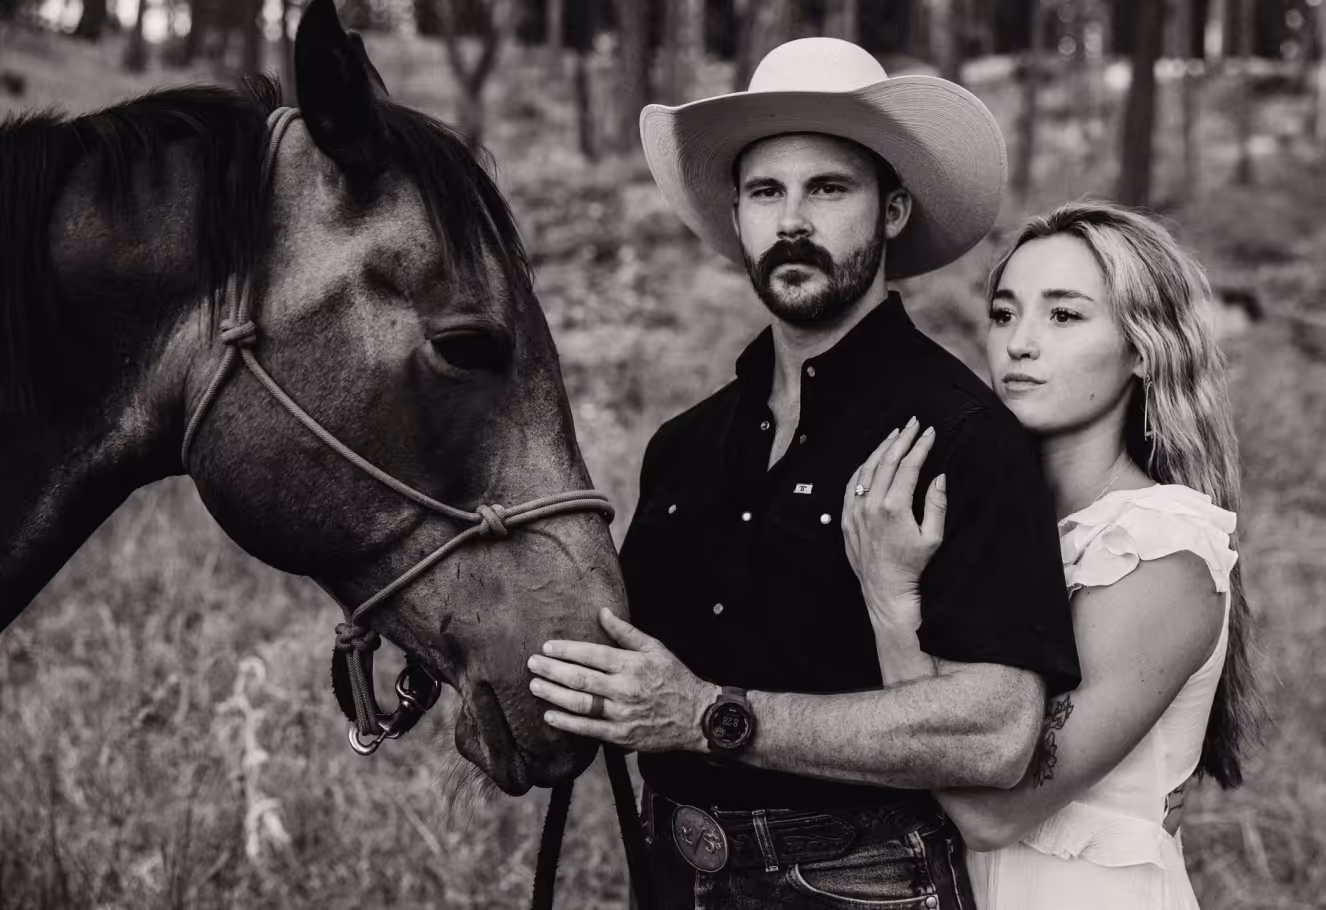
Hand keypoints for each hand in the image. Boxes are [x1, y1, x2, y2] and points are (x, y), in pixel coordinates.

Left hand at [527, 608, 719, 752]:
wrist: (696, 717)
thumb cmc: (674, 678)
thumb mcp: (655, 648)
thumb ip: (625, 632)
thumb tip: (602, 612)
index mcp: (632, 664)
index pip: (592, 654)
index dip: (566, 650)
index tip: (547, 647)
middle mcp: (624, 688)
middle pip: (580, 678)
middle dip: (552, 670)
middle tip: (532, 664)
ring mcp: (622, 714)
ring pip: (580, 703)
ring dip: (553, 694)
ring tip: (535, 686)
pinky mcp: (622, 735)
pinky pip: (589, 729)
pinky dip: (567, 723)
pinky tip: (551, 715)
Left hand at [842, 418, 946, 630]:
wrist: (886, 590)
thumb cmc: (913, 567)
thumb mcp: (932, 538)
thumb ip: (936, 504)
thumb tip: (939, 477)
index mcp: (893, 507)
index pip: (908, 466)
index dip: (920, 446)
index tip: (930, 432)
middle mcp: (870, 505)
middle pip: (886, 461)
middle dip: (902, 439)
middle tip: (913, 423)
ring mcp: (855, 511)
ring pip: (866, 469)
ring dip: (881, 449)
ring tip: (895, 435)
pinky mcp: (846, 518)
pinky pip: (851, 485)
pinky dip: (863, 468)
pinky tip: (871, 459)